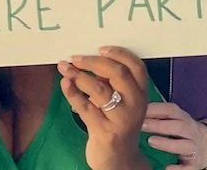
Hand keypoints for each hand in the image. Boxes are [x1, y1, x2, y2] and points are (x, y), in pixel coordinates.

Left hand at [58, 45, 147, 169]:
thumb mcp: (123, 101)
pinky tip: (65, 84)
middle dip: (94, 62)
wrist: (118, 159)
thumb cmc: (118, 122)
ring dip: (79, 76)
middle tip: (76, 57)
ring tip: (65, 68)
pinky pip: (85, 108)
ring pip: (99, 89)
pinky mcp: (104, 131)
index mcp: (142, 91)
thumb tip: (88, 60)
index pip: (136, 66)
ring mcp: (121, 118)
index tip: (100, 48)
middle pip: (118, 73)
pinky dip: (73, 93)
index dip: (119, 53)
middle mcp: (135, 103)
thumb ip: (112, 82)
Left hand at [142, 102, 206, 169]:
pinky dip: (177, 168)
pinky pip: (187, 167)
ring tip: (151, 141)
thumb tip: (139, 111)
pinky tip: (167, 168)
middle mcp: (190, 131)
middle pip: (177, 126)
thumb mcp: (177, 119)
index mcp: (184, 118)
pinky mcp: (195, 163)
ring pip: (182, 145)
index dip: (157, 109)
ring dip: (167, 143)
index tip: (142, 109)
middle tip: (142, 125)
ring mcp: (193, 147)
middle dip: (159, 125)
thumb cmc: (185, 130)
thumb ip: (162, 116)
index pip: (171, 110)